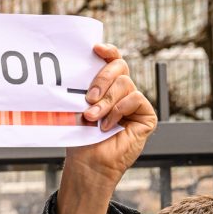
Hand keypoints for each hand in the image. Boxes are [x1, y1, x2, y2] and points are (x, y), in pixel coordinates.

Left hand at [57, 44, 156, 213]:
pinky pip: (135, 99)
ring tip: (92, 118)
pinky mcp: (146, 116)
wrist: (87, 164)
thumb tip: (67, 72)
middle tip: (88, 98)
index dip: (107, 51)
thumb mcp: (75, 109)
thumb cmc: (79, 139)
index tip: (95, 48)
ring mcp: (135, 103)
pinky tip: (106, 126)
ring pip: (125, 84)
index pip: (112, 60)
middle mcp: (122, 92)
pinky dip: (118, 111)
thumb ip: (79, 91)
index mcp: (106, 87)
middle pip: (119, 67)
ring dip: (105, 102)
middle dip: (102, 79)